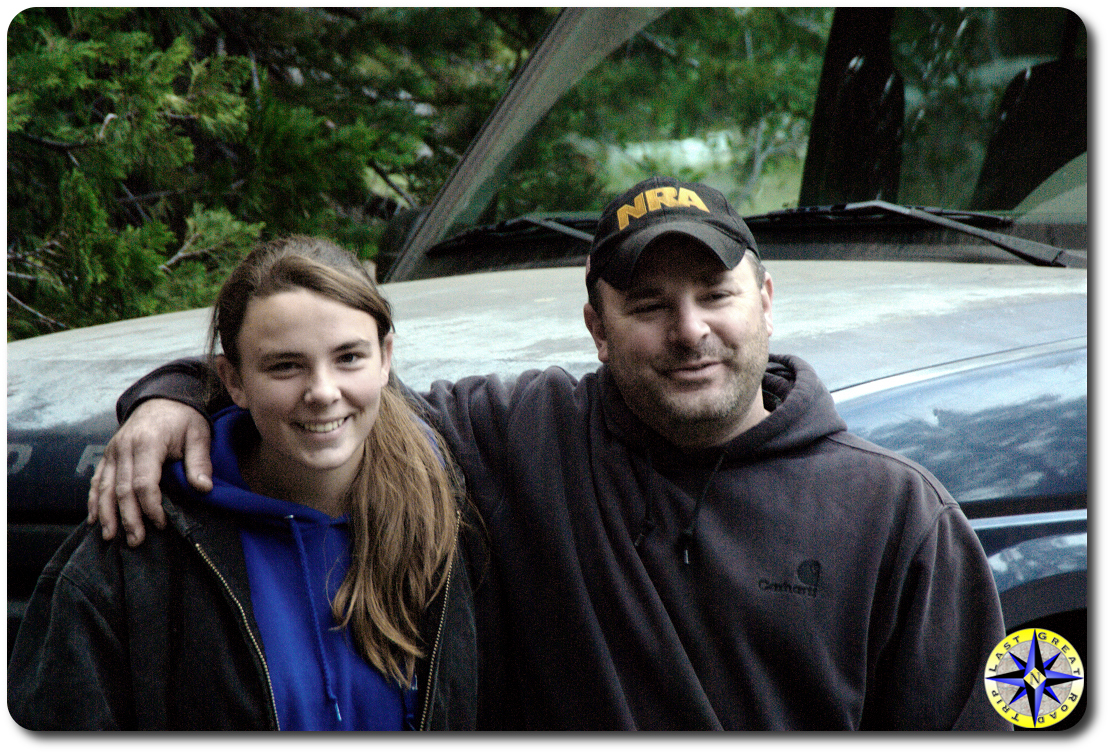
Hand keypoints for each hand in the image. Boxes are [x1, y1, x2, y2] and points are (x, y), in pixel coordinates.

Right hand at [87, 399, 212, 546]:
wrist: (163, 397)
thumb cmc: (184, 418)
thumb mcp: (199, 434)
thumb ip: (199, 462)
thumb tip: (203, 488)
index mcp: (148, 442)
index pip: (144, 482)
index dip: (150, 506)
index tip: (160, 523)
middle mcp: (124, 447)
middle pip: (122, 489)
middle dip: (127, 517)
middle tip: (135, 541)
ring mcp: (113, 450)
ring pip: (104, 487)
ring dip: (107, 514)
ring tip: (110, 537)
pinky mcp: (108, 454)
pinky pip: (97, 480)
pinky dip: (94, 500)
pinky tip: (94, 519)